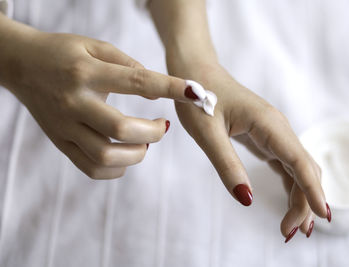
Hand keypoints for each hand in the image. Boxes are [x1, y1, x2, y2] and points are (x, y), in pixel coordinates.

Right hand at [0, 16, 192, 178]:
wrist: (21, 65)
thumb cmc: (63, 53)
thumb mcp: (94, 46)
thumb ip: (127, 65)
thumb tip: (156, 89)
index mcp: (86, 73)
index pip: (136, 82)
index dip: (170, 88)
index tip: (194, 92)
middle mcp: (74, 102)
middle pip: (121, 129)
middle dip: (153, 132)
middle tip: (163, 126)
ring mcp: (65, 127)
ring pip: (106, 156)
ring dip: (137, 154)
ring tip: (145, 142)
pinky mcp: (60, 143)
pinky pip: (91, 168)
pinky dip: (117, 169)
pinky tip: (126, 155)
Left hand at [170, 62, 329, 239]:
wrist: (196, 73)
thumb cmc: (198, 97)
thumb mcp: (207, 134)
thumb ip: (226, 165)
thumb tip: (247, 199)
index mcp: (268, 124)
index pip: (298, 161)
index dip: (312, 189)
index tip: (322, 216)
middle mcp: (277, 128)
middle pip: (303, 169)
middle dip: (304, 202)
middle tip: (290, 233)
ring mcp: (273, 133)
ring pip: (297, 169)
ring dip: (299, 197)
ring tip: (291, 226)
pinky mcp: (266, 137)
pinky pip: (285, 165)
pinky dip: (290, 186)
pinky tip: (289, 203)